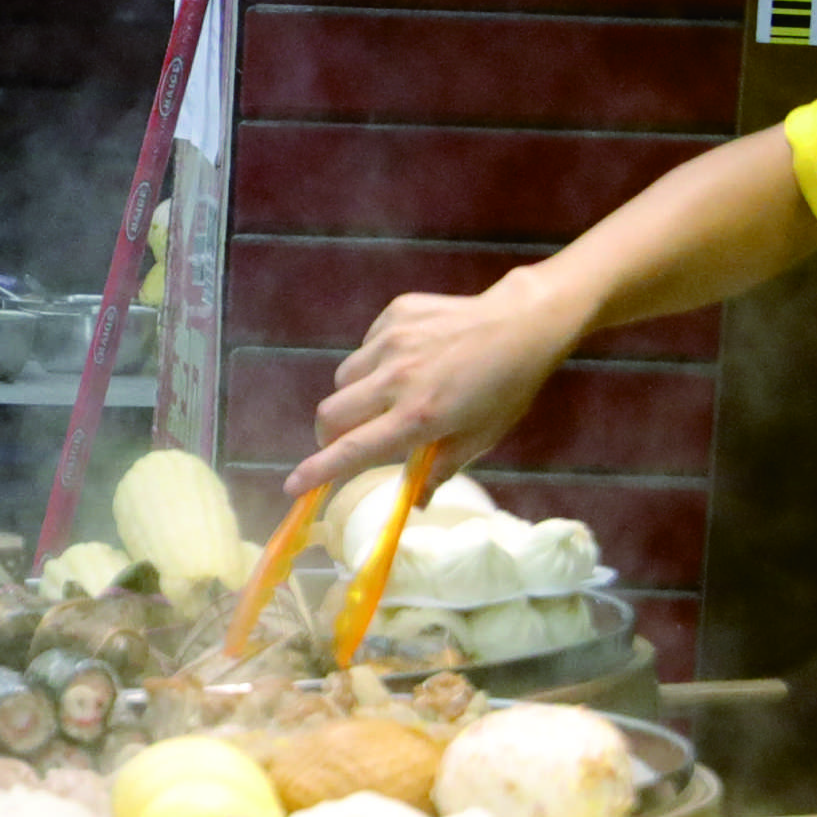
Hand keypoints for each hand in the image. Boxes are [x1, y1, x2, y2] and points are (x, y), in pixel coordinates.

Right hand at [284, 268, 591, 503]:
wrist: (522, 323)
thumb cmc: (506, 388)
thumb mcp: (479, 438)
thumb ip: (439, 469)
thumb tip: (412, 503)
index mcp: (419, 416)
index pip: (354, 450)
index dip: (319, 471)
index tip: (293, 486)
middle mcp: (397, 379)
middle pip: (330, 413)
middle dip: (329, 434)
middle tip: (348, 441)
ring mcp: (393, 341)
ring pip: (344, 379)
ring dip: (355, 396)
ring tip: (388, 395)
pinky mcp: (394, 314)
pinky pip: (365, 347)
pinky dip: (375, 362)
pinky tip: (408, 360)